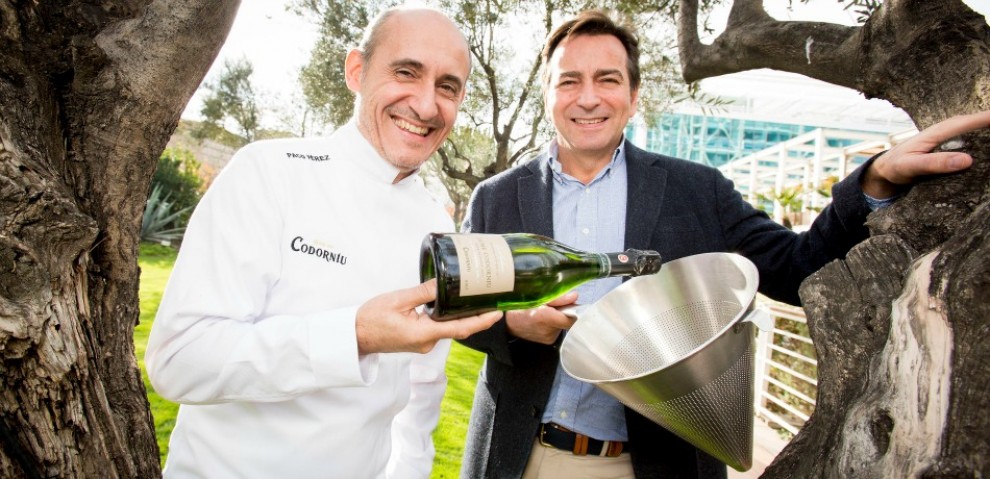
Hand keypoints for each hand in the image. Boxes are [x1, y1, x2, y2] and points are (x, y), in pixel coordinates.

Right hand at [355, 279, 502, 353]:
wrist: (354, 336)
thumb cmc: (371, 319)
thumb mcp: (398, 300)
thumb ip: (423, 292)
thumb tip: (444, 283)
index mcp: (423, 333)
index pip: (460, 328)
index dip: (481, 321)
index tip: (497, 313)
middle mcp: (426, 342)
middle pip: (458, 329)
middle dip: (476, 317)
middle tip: (491, 300)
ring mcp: (423, 344)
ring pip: (448, 329)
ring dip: (461, 316)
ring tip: (474, 299)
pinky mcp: (418, 341)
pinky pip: (438, 329)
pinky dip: (447, 319)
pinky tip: (451, 306)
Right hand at [504, 292, 578, 344]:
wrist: (506, 324)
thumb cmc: (519, 307)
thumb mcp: (535, 297)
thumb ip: (557, 298)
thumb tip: (575, 296)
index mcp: (544, 318)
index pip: (571, 318)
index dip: (576, 311)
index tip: (573, 305)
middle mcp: (548, 331)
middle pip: (568, 320)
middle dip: (566, 311)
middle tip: (557, 305)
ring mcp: (549, 338)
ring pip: (563, 325)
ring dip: (560, 317)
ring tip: (549, 312)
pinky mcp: (548, 341)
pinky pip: (558, 330)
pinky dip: (555, 323)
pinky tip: (546, 320)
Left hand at [863, 110, 989, 198]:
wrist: (887, 169)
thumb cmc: (897, 165)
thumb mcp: (912, 166)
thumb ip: (935, 163)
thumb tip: (967, 160)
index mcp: (945, 129)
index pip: (980, 120)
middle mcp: (955, 130)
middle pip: (986, 125)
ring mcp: (958, 140)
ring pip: (985, 136)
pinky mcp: (959, 150)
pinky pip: (979, 147)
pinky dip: (988, 150)